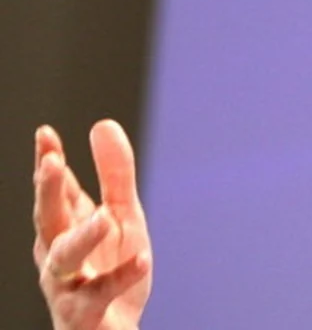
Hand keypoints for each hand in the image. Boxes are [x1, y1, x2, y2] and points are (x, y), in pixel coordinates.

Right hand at [32, 120, 152, 329]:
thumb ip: (115, 175)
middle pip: (48, 220)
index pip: (54, 191)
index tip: (46, 134)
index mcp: (66, 226)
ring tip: (105, 217)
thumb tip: (102, 124)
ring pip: (65, 260)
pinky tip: (143, 258)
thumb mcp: (122, 217)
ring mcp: (68, 285)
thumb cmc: (110, 270)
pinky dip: (122, 276)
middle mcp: (59, 254)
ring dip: (83, 236)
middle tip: (51, 164)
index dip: (48, 162)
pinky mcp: (84, 314)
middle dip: (48, 193)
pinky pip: (100, 294)